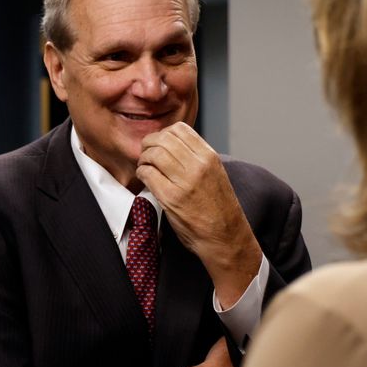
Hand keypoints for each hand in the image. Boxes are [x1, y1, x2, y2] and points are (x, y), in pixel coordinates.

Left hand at [136, 122, 261, 306]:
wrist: (225, 236)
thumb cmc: (218, 207)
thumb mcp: (215, 173)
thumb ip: (197, 157)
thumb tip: (172, 144)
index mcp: (209, 157)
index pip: (180, 129)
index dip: (163, 133)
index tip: (158, 143)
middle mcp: (198, 165)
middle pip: (163, 139)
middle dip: (149, 144)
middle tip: (146, 154)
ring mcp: (184, 181)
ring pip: (154, 154)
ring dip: (144, 158)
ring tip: (145, 166)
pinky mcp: (171, 198)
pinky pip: (148, 174)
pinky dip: (142, 173)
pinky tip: (145, 178)